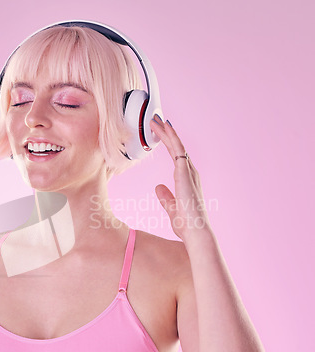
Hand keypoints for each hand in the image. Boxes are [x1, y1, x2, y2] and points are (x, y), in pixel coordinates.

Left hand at [149, 116, 210, 241]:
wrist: (195, 232)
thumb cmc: (187, 224)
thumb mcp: (171, 208)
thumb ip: (165, 197)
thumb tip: (158, 187)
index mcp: (186, 180)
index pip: (176, 157)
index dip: (169, 144)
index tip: (159, 134)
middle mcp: (190, 173)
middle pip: (177, 148)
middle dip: (167, 134)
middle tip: (156, 121)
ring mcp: (188, 172)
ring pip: (177, 145)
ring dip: (167, 132)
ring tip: (157, 120)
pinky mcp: (184, 173)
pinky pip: (178, 150)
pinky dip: (171, 138)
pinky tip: (165, 128)